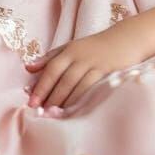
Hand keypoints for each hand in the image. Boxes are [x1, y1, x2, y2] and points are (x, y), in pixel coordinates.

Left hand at [24, 26, 144, 112]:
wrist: (126, 40)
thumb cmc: (95, 47)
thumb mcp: (72, 47)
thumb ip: (50, 58)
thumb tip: (28, 68)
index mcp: (70, 50)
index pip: (52, 69)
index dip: (41, 86)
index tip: (31, 102)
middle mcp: (82, 56)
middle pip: (63, 79)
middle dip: (51, 97)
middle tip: (41, 112)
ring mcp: (96, 65)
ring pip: (77, 85)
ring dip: (65, 101)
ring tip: (55, 115)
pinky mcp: (109, 73)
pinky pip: (93, 88)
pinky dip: (83, 99)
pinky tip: (76, 110)